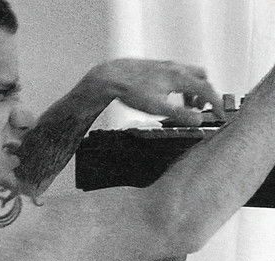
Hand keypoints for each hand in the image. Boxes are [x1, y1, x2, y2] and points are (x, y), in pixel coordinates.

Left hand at [88, 58, 223, 124]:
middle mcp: (176, 68)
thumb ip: (179, 114)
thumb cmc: (132, 92)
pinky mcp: (158, 67)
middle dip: (206, 94)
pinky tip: (171, 96)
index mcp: (180, 77)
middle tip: (202, 109)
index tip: (220, 114)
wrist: (113, 77)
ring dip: (193, 90)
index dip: (216, 103)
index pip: (207, 89)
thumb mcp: (157, 108)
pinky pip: (178, 74)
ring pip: (190, 75)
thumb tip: (198, 121)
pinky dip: (182, 85)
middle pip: (202, 78)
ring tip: (187, 105)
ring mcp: (167, 65)